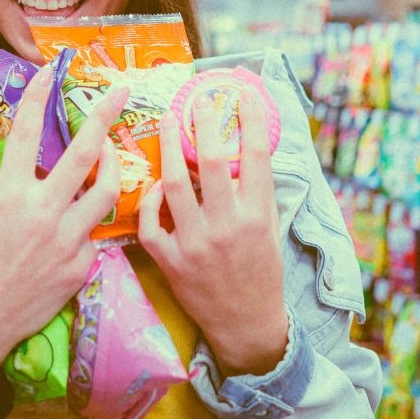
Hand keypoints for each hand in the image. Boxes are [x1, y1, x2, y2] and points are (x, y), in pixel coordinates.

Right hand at [0, 67, 124, 366]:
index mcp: (9, 193)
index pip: (24, 131)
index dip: (36, 96)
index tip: (48, 71)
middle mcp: (43, 211)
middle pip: (85, 153)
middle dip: (105, 116)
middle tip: (121, 91)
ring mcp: (67, 240)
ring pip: (108, 192)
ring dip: (114, 165)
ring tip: (111, 151)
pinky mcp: (81, 267)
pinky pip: (95, 233)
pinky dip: (91, 219)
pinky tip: (82, 215)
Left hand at [139, 90, 287, 375]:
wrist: (247, 325)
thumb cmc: (261, 270)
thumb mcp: (270, 228)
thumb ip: (256, 190)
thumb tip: (245, 142)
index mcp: (258, 216)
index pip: (257, 156)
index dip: (251, 119)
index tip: (244, 93)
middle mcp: (228, 227)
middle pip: (212, 162)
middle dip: (204, 124)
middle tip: (198, 100)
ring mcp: (196, 246)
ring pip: (175, 186)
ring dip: (170, 149)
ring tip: (169, 123)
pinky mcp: (171, 263)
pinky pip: (151, 224)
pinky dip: (150, 201)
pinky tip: (155, 184)